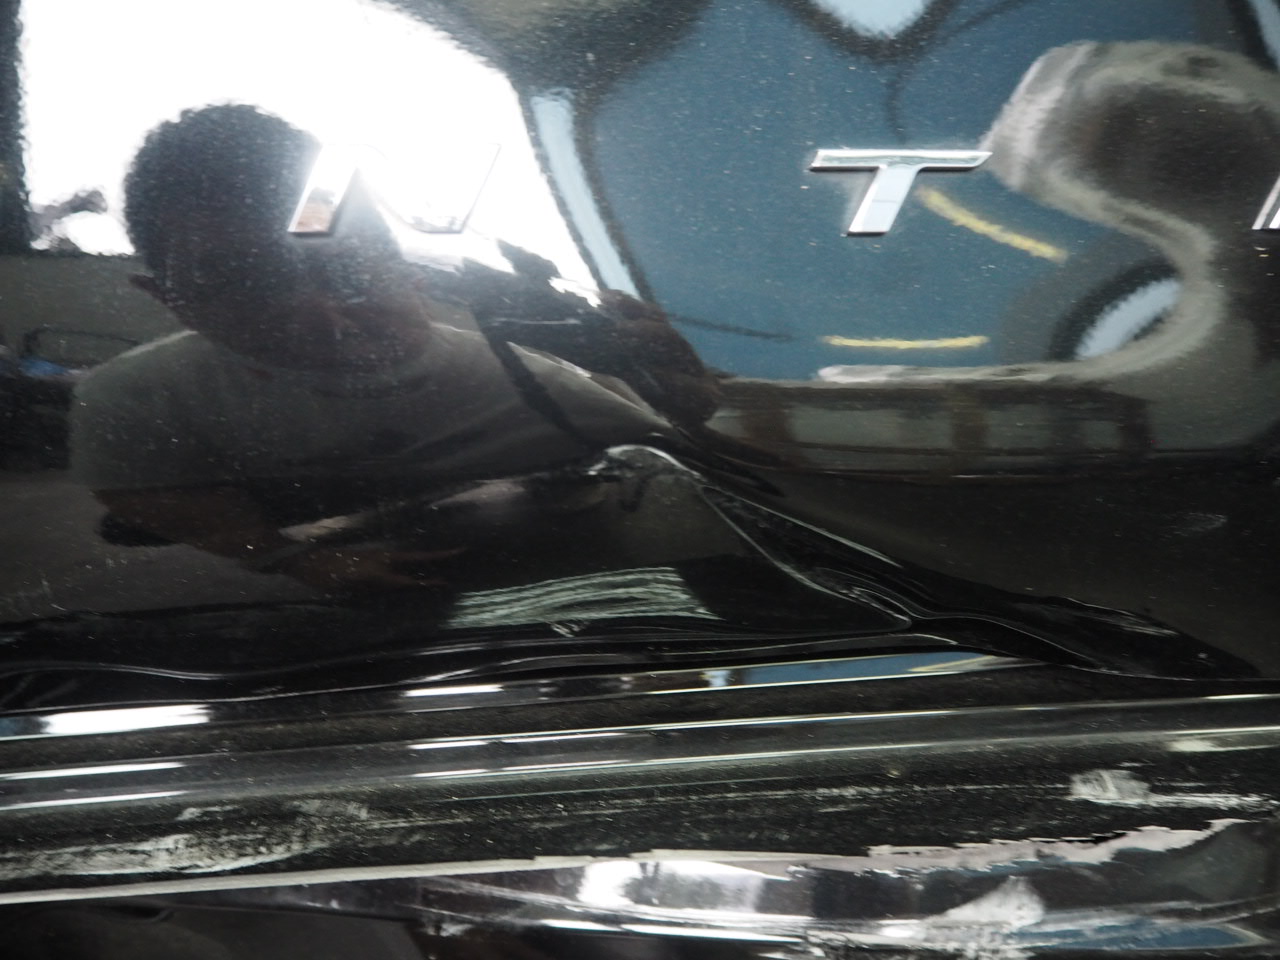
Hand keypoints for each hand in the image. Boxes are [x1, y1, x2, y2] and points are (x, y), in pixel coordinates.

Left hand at [278, 545, 462, 591]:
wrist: (303, 559)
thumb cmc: (322, 578)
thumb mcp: (344, 589)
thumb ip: (368, 588)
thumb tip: (391, 587)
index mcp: (375, 570)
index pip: (406, 578)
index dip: (425, 582)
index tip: (444, 582)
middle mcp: (378, 559)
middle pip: (413, 557)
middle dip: (436, 555)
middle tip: (459, 550)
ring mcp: (374, 554)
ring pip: (405, 554)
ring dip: (423, 555)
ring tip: (443, 556)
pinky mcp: (368, 554)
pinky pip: (393, 556)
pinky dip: (408, 558)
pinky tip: (410, 562)